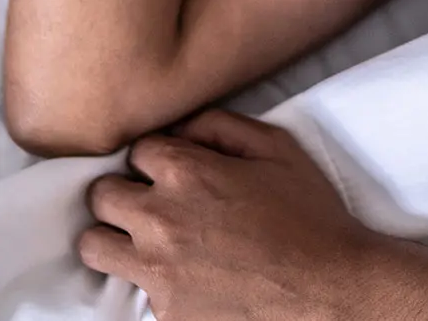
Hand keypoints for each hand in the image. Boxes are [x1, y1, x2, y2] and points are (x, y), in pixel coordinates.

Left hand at [79, 109, 382, 319]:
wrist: (333, 293)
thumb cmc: (312, 219)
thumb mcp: (277, 149)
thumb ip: (219, 126)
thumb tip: (180, 127)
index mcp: (186, 172)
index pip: (134, 150)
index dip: (155, 159)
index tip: (171, 172)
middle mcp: (161, 219)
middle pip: (101, 196)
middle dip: (123, 194)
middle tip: (151, 205)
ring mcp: (159, 271)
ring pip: (94, 246)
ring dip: (113, 238)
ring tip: (143, 243)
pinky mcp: (166, 313)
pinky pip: (133, 290)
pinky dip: (152, 283)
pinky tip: (185, 279)